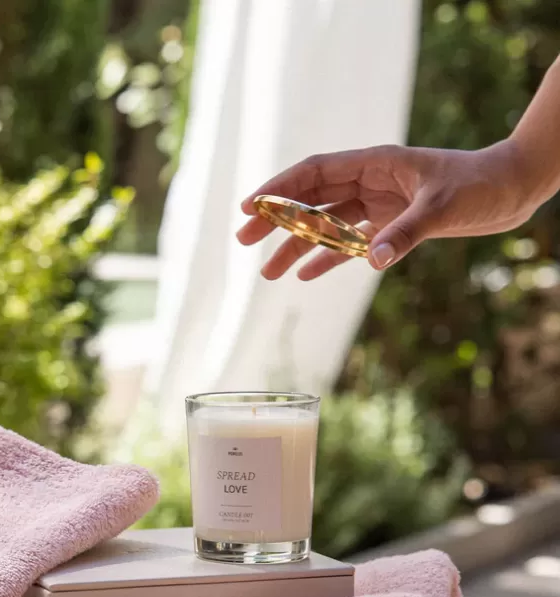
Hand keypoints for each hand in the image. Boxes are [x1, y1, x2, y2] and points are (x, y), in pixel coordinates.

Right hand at [236, 140, 534, 279]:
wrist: (510, 191)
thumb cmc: (479, 186)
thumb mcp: (442, 208)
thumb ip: (404, 233)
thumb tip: (371, 261)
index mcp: (374, 164)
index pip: (314, 174)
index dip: (279, 189)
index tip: (250, 207)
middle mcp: (369, 181)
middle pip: (310, 199)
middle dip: (275, 220)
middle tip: (243, 240)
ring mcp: (377, 203)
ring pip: (324, 225)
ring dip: (295, 247)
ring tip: (268, 274)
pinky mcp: (388, 224)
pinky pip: (348, 243)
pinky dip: (327, 259)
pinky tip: (306, 276)